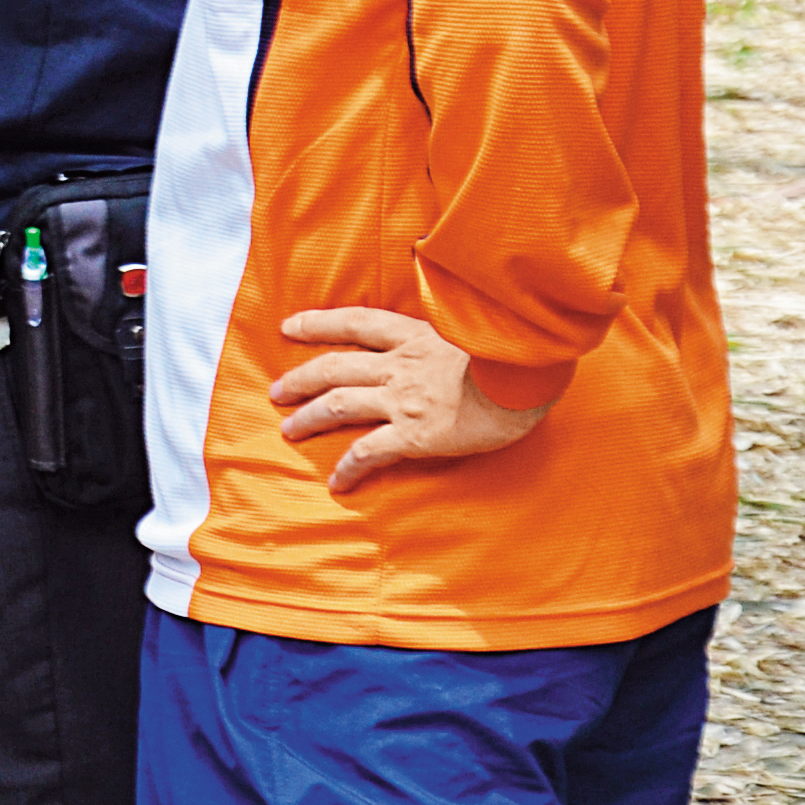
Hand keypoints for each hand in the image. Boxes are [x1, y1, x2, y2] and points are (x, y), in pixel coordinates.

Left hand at [267, 307, 552, 496]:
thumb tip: (457, 334)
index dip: (318, 323)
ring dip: (309, 417)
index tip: (290, 326)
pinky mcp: (413, 433)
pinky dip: (348, 467)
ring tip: (289, 430)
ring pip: (339, 405)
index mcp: (415, 336)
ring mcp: (403, 399)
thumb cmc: (515, 356)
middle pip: (334, 366)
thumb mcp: (476, 330)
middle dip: (300, 378)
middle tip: (276, 391)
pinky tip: (337, 482)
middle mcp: (400, 364)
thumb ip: (452, 335)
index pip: (355, 323)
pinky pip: (368, 452)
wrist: (528, 377)